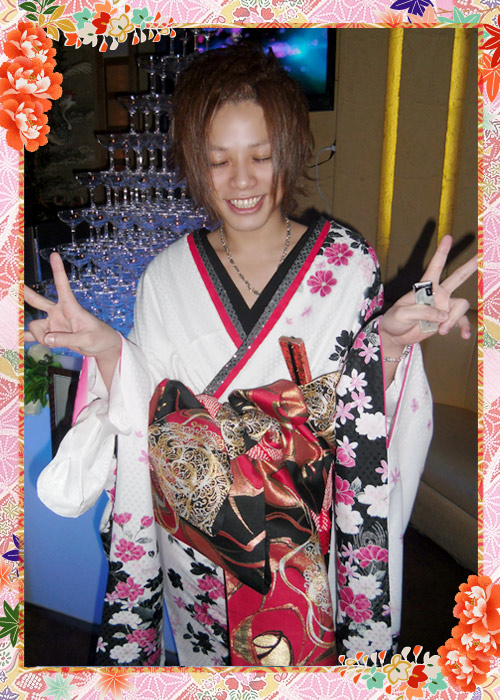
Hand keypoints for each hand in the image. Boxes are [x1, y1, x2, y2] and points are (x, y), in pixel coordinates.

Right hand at [25, 253, 121, 374]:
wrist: (102, 346)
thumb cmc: (99, 337)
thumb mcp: (86, 339)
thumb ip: (67, 340)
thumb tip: (47, 339)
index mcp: (71, 307)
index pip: (62, 286)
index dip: (58, 271)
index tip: (55, 254)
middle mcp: (58, 312)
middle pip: (37, 300)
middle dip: (25, 292)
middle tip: (12, 284)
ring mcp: (53, 323)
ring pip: (35, 326)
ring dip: (39, 337)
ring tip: (52, 343)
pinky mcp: (50, 335)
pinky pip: (33, 336)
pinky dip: (26, 338)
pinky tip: (17, 340)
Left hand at [379, 235, 477, 354]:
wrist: (395, 336)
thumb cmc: (394, 321)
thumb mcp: (402, 314)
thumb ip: (422, 312)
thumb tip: (443, 315)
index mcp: (424, 287)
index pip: (435, 267)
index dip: (442, 253)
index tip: (448, 237)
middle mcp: (437, 294)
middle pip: (458, 277)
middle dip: (470, 266)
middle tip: (482, 255)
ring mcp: (444, 307)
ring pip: (460, 305)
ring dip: (453, 319)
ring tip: (441, 330)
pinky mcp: (447, 321)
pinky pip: (461, 322)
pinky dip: (462, 328)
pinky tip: (463, 336)